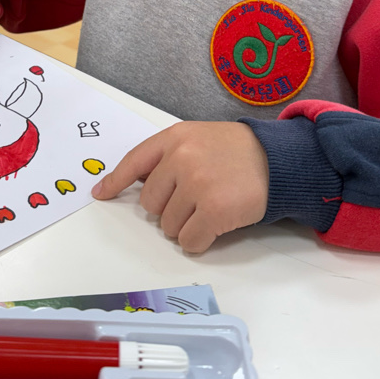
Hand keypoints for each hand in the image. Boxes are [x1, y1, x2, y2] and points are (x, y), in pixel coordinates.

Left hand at [93, 121, 268, 252]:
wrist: (278, 159)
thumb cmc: (236, 152)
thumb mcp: (198, 138)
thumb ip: (168, 156)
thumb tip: (137, 184)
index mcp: (174, 137)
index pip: (134, 161)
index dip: (115, 181)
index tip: (101, 194)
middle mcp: (181, 158)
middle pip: (150, 203)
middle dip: (168, 208)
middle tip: (195, 199)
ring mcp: (196, 184)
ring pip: (168, 226)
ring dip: (186, 225)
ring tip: (210, 207)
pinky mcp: (213, 210)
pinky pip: (188, 240)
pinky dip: (199, 240)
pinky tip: (216, 225)